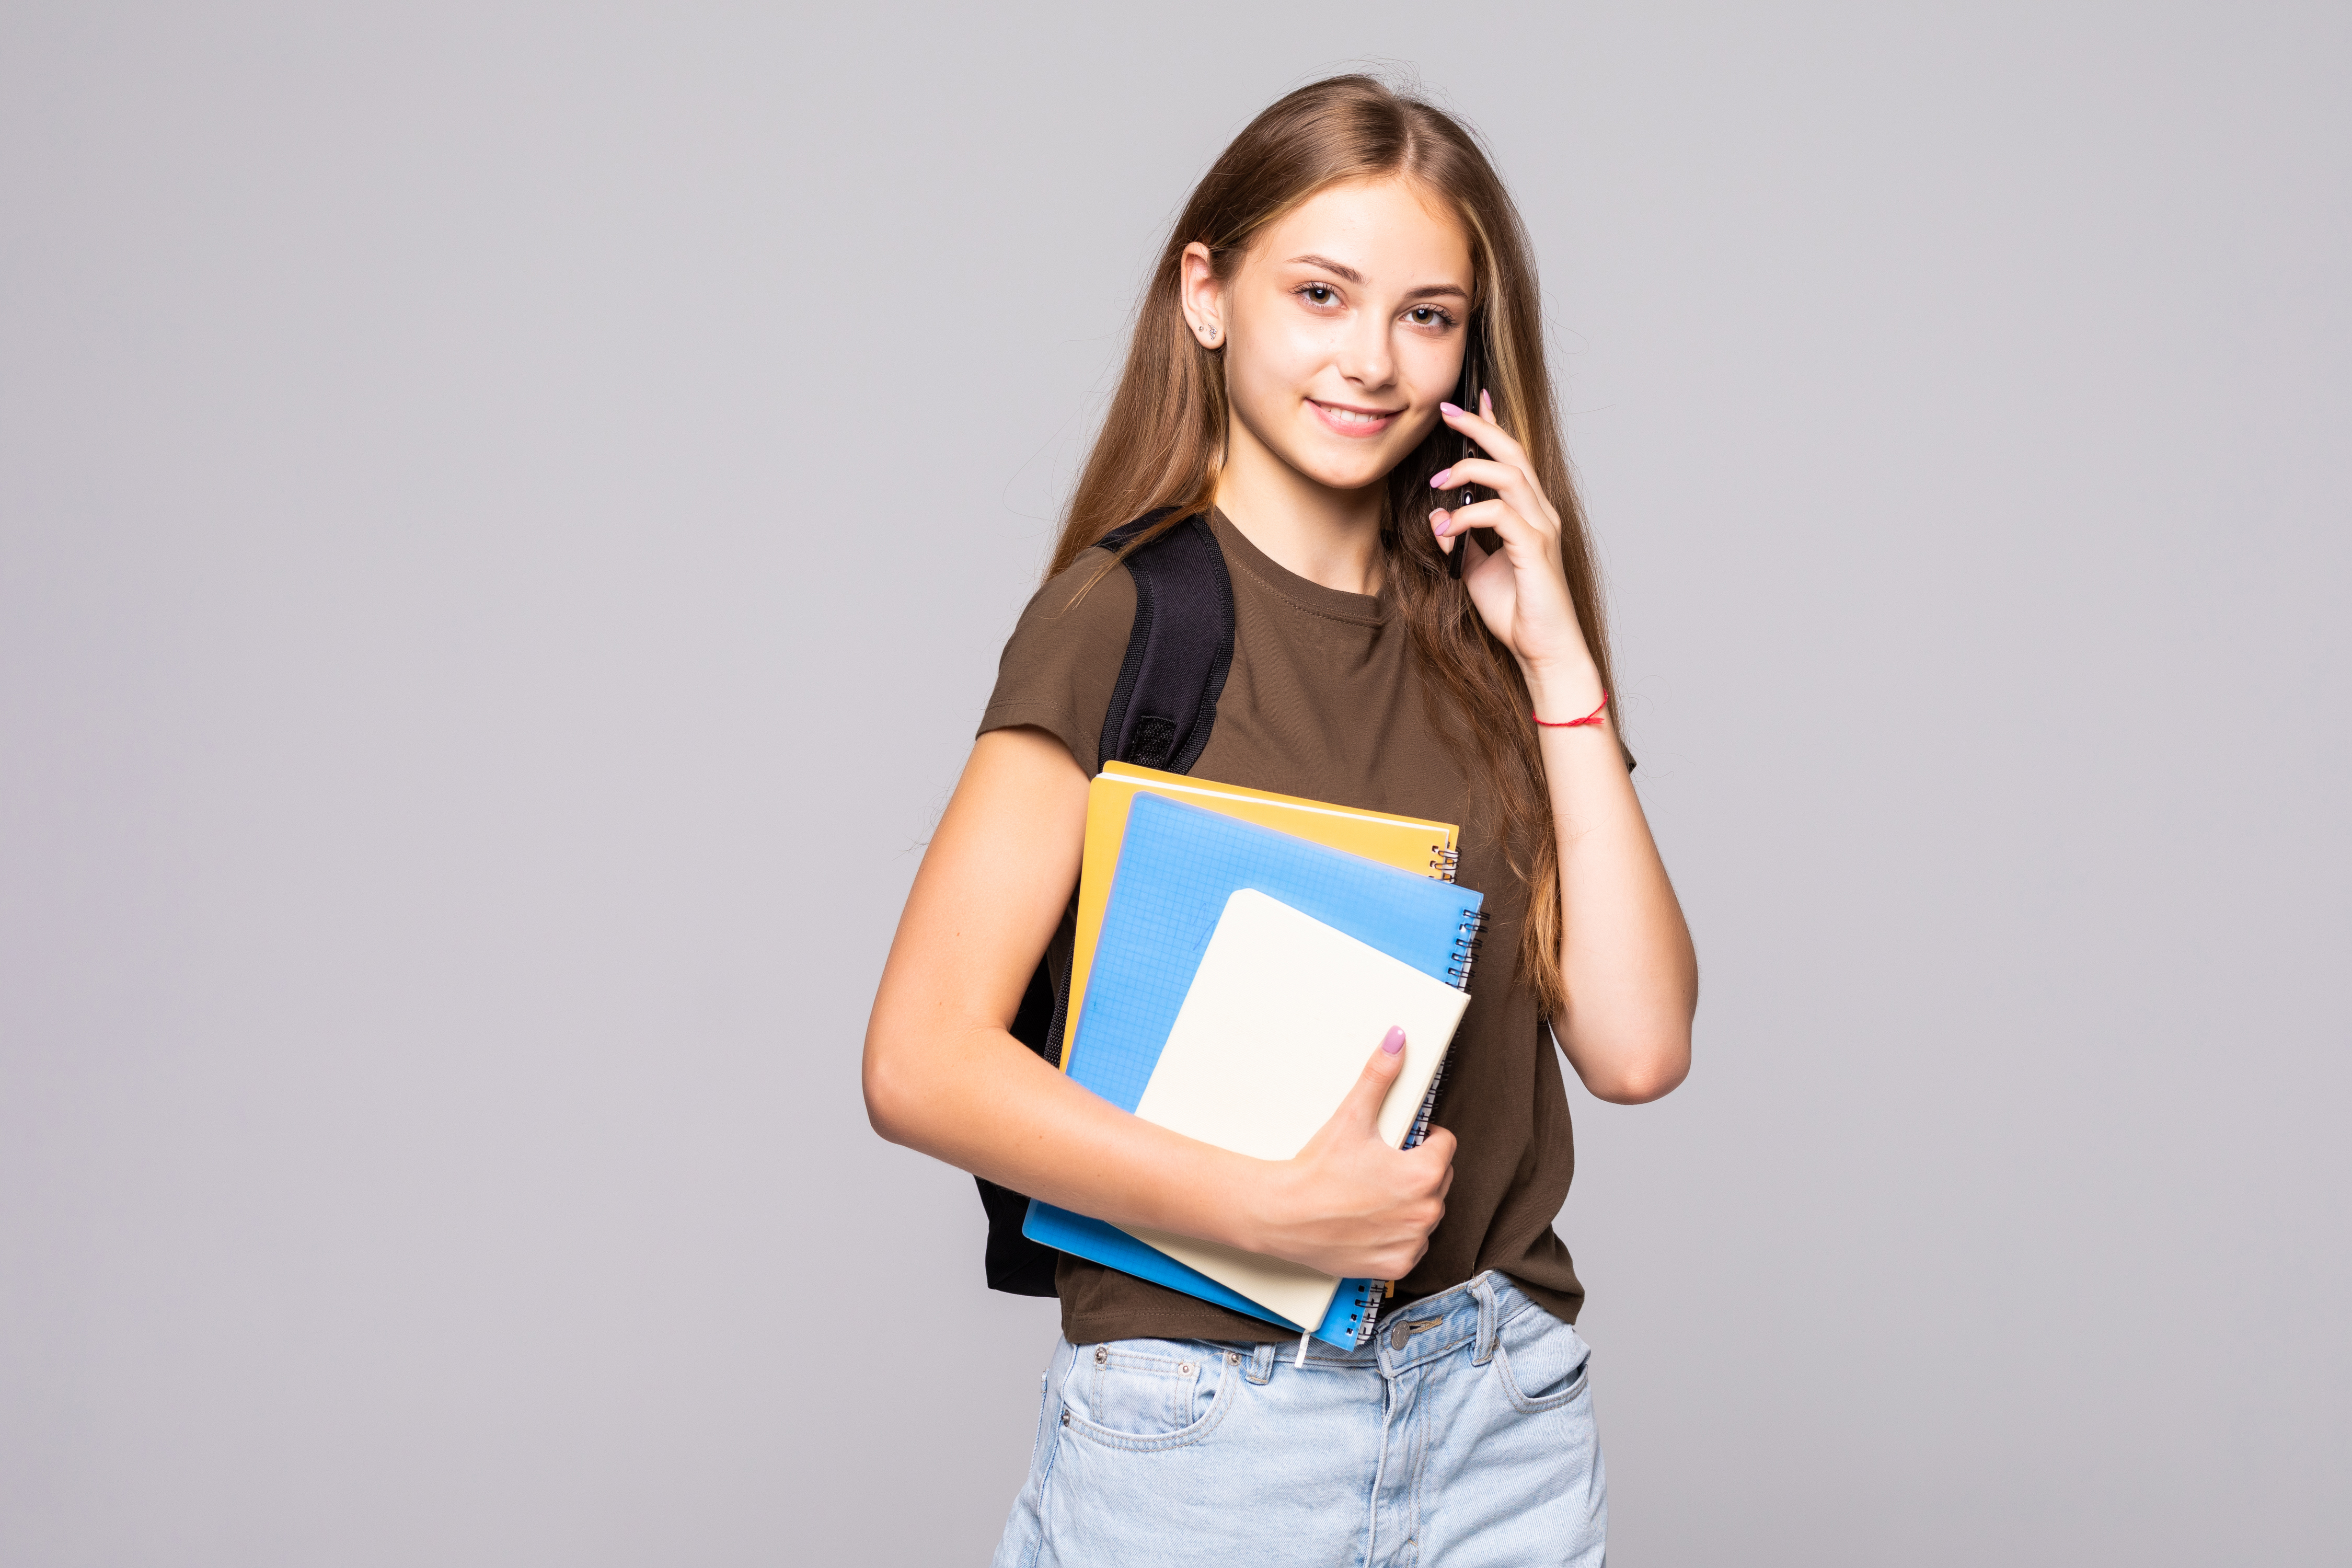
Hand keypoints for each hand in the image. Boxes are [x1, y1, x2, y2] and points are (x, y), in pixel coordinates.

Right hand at [1248, 1028, 1454, 1279]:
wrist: (1282, 1215)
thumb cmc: (1316, 1170)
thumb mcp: (1351, 1117)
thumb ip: (1379, 1077)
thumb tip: (1397, 1040)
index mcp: (1423, 1173)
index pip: (1444, 1145)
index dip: (1422, 1139)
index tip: (1399, 1142)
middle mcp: (1426, 1211)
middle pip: (1438, 1180)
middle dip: (1416, 1171)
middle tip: (1377, 1168)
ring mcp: (1411, 1241)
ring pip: (1425, 1213)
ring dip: (1408, 1204)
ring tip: (1370, 1195)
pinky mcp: (1395, 1264)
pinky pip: (1411, 1246)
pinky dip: (1396, 1237)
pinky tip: (1369, 1223)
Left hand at [1431, 390, 1601, 703]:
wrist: (1544, 650)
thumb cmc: (1516, 611)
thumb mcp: (1475, 569)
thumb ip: (1460, 539)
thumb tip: (1437, 514)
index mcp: (1530, 513)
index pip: (1512, 458)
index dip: (1493, 426)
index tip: (1469, 402)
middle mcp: (1541, 513)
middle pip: (1513, 453)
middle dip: (1480, 426)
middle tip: (1447, 411)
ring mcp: (1541, 529)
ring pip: (1509, 475)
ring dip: (1468, 470)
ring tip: (1437, 482)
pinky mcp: (1535, 549)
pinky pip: (1499, 515)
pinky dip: (1468, 515)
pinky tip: (1447, 528)